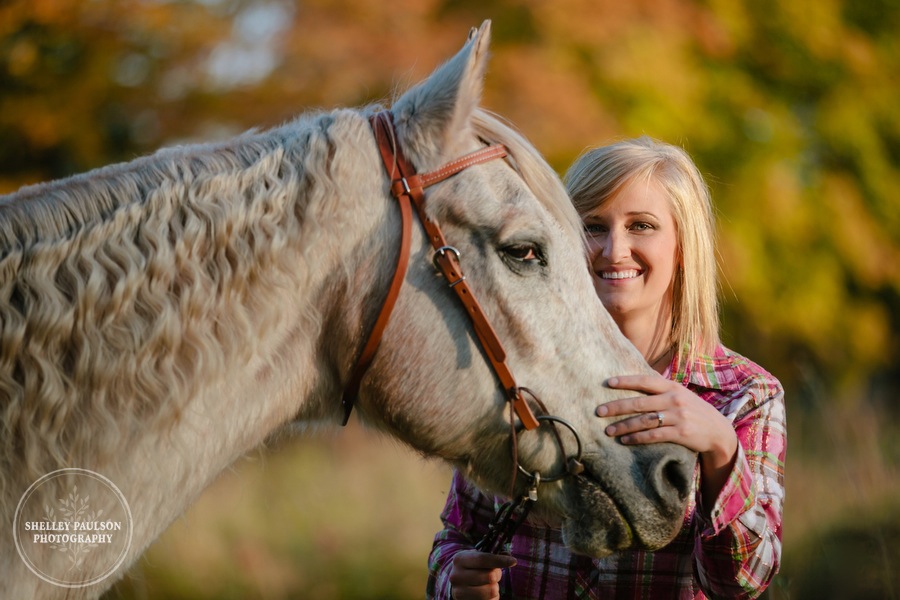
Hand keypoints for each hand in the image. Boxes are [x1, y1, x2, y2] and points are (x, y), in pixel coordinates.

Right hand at [448, 550, 515, 599]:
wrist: (457, 582)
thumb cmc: (472, 567)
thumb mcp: (477, 557)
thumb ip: (492, 556)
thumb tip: (511, 560)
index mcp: (459, 559)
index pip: (483, 559)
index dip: (499, 560)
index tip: (513, 562)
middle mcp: (456, 576)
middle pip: (488, 576)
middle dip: (497, 575)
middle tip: (494, 575)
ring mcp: (458, 592)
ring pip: (490, 591)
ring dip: (495, 588)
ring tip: (490, 585)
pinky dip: (492, 599)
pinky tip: (487, 595)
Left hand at [596, 373, 738, 507]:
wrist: (718, 431)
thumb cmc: (693, 410)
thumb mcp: (680, 394)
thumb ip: (661, 388)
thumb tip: (636, 378)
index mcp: (672, 387)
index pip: (645, 380)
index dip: (626, 381)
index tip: (607, 383)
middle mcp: (674, 399)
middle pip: (639, 402)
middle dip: (616, 407)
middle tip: (599, 411)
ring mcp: (678, 416)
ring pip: (643, 421)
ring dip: (623, 426)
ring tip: (608, 430)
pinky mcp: (680, 433)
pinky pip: (653, 435)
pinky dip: (637, 438)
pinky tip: (625, 440)